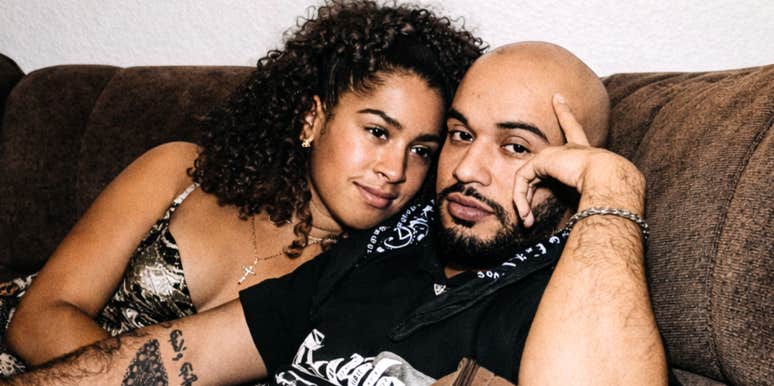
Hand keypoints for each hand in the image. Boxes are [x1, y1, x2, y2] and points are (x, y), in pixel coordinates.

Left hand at [513, 94, 643, 226]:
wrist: (612, 179)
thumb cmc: (614, 188)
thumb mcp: (598, 191)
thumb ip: (588, 197)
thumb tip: (588, 219)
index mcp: (586, 153)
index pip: (574, 130)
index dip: (566, 113)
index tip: (557, 97)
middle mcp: (570, 149)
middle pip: (541, 161)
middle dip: (526, 185)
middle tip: (526, 216)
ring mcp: (555, 153)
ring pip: (528, 179)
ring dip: (525, 203)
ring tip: (528, 222)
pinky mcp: (543, 160)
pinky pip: (523, 181)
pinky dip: (521, 199)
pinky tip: (526, 213)